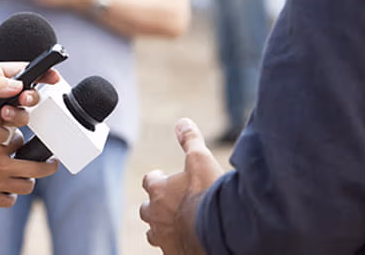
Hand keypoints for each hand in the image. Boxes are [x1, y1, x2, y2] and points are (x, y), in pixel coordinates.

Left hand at [0, 62, 60, 149]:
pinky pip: (3, 135)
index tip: (53, 76)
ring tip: (3, 112)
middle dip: (31, 97)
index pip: (22, 72)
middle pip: (27, 96)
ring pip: (20, 117)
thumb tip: (18, 85)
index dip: (40, 74)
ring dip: (16, 115)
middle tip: (25, 97)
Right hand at [0, 134, 58, 206]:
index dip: (22, 139)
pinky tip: (5, 190)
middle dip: (48, 165)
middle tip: (52, 163)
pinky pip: (9, 200)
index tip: (22, 139)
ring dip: (28, 181)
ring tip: (27, 177)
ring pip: (27, 186)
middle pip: (38, 167)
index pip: (22, 139)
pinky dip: (10, 196)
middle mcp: (0, 164)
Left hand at [140, 118, 224, 254]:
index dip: (156, 178)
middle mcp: (155, 215)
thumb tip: (182, 122)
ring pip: (154, 232)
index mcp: (158, 191)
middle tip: (169, 202)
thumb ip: (190, 140)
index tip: (162, 176)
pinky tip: (186, 240)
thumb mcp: (200, 160)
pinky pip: (167, 248)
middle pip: (147, 209)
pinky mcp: (172, 253)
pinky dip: (174, 243)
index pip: (149, 181)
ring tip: (176, 223)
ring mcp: (162, 236)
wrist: (217, 231)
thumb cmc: (207, 195)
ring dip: (161, 226)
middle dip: (155, 205)